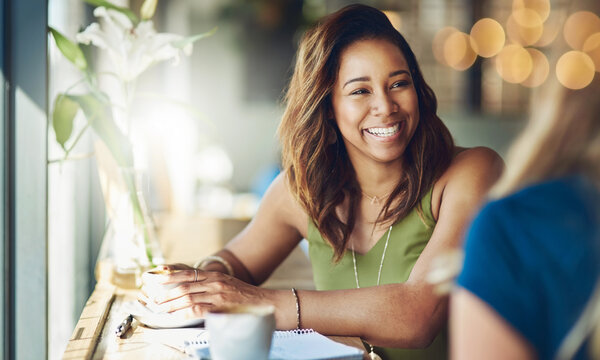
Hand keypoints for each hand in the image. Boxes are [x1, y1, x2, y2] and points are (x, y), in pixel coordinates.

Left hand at [140, 264, 269, 318]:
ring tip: (158, 309)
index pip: (188, 274)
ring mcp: (219, 293)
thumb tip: (195, 298)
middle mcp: (216, 281)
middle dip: (165, 293)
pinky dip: (183, 312)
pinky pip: (197, 308)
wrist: (272, 304)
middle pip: (184, 285)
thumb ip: (213, 290)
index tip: (155, 279)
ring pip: (187, 296)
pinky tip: (175, 316)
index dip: (169, 276)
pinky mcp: (222, 306)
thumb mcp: (230, 289)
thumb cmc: (251, 301)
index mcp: (217, 276)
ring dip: (170, 304)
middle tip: (152, 300)